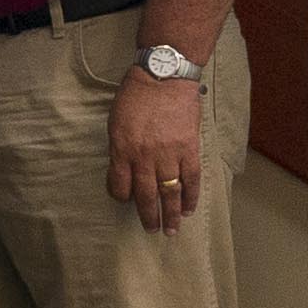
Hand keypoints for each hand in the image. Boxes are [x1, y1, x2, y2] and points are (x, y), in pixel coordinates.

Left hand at [104, 70, 207, 229]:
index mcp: (122, 149)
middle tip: (152, 230)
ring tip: (172, 230)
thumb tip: (124, 170)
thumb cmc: (136, 95)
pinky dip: (191, 197)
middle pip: (146, 196)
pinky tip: (189, 209)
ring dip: (171, 214)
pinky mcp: (189, 149)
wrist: (164, 76)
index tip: (126, 199)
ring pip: (170, 193)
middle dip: (148, 217)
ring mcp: (168, 154)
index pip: (119, 185)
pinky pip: (191, 179)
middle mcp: (144, 157)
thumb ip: (120, 148)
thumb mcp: (116, 121)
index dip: (121, 196)